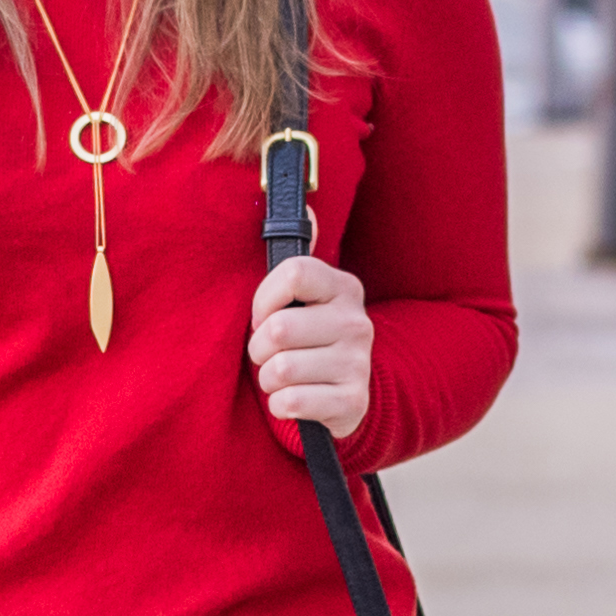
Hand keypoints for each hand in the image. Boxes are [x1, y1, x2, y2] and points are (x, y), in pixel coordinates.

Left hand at [250, 253, 372, 437]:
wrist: (344, 397)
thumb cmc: (309, 341)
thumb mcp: (306, 300)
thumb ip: (301, 262)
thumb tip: (306, 210)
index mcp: (343, 288)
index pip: (294, 273)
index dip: (263, 298)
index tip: (261, 315)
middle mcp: (356, 322)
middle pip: (279, 328)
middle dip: (257, 348)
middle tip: (266, 354)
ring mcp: (358, 363)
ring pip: (281, 369)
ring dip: (267, 380)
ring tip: (279, 378)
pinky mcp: (353, 402)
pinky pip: (291, 402)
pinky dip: (279, 405)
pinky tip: (292, 400)